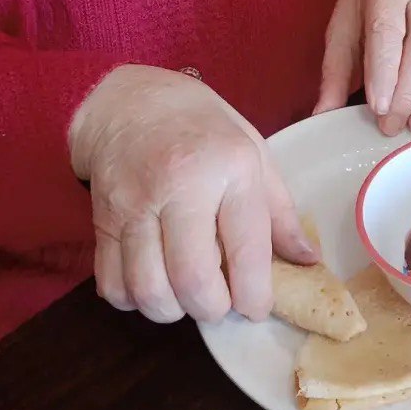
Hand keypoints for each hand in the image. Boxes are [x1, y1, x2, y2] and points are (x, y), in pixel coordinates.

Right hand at [69, 65, 315, 324]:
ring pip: (149, 291)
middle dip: (213, 309)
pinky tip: (153, 280)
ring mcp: (135, 203)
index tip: (257, 306)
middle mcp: (180, 184)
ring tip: (186, 292)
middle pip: (194, 280)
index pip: (246, 250)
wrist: (130, 99)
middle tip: (220, 301)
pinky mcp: (101, 219)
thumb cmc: (202, 125)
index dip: (256, 296)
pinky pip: (114, 285)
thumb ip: (279, 210)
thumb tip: (308, 260)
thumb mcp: (252, 150)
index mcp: (229, 165)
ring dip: (173, 309)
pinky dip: (134, 299)